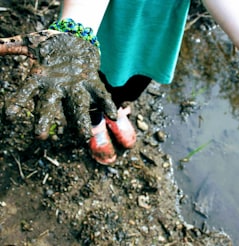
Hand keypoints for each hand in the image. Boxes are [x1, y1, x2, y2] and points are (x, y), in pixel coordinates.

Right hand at [0, 30, 116, 140]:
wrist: (74, 38)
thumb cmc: (50, 45)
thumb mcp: (31, 43)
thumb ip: (12, 47)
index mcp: (41, 81)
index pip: (25, 94)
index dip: (17, 104)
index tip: (9, 116)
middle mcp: (57, 89)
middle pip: (49, 106)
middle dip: (44, 120)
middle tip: (39, 136)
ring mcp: (76, 88)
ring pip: (77, 107)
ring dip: (81, 121)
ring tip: (84, 135)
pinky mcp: (93, 82)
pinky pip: (101, 95)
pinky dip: (107, 105)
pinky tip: (114, 115)